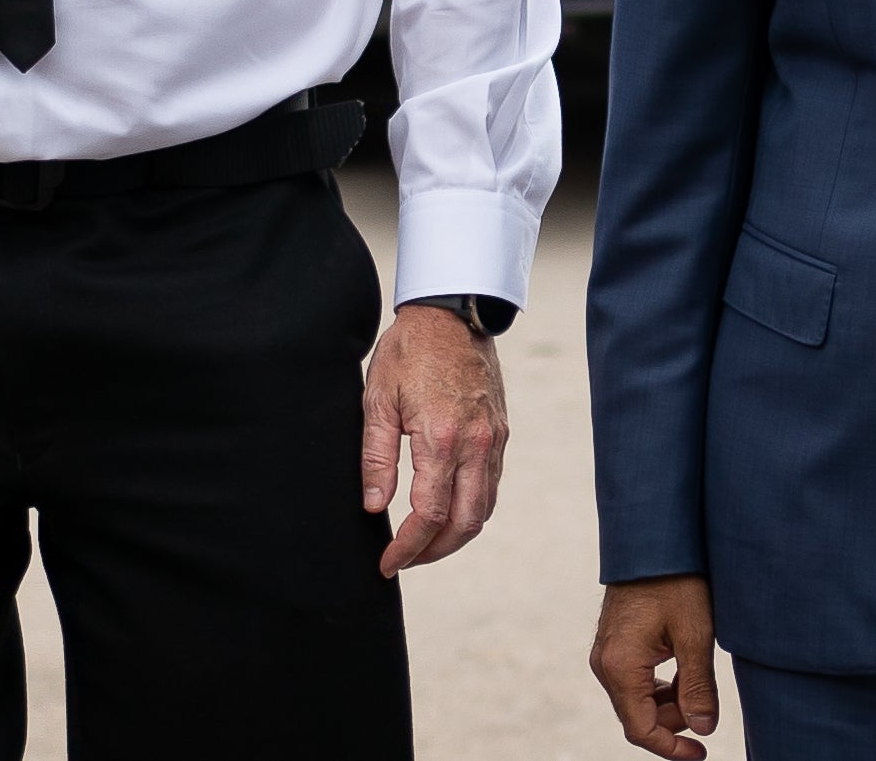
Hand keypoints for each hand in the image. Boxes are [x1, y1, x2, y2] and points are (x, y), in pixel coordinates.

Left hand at [360, 303, 508, 574]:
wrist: (453, 312)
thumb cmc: (409, 350)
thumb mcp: (378, 399)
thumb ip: (376, 457)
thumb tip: (375, 507)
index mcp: (442, 439)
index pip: (429, 516)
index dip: (408, 548)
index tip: (387, 563)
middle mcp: (476, 446)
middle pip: (464, 525)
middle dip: (434, 553)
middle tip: (405, 560)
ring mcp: (494, 441)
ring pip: (483, 511)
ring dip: (456, 537)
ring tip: (424, 544)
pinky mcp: (501, 433)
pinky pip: (492, 487)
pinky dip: (472, 510)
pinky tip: (448, 511)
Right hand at [591, 574, 720, 758]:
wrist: (651, 539)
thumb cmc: (675, 581)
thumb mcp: (695, 635)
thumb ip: (698, 687)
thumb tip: (704, 729)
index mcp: (620, 666)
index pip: (641, 729)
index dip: (672, 748)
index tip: (701, 753)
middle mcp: (605, 663)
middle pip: (638, 716)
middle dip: (674, 721)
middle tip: (707, 705)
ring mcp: (606, 652)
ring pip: (637, 699)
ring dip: (669, 702)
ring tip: (698, 679)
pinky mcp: (613, 643)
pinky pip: (634, 679)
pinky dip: (660, 685)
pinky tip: (684, 668)